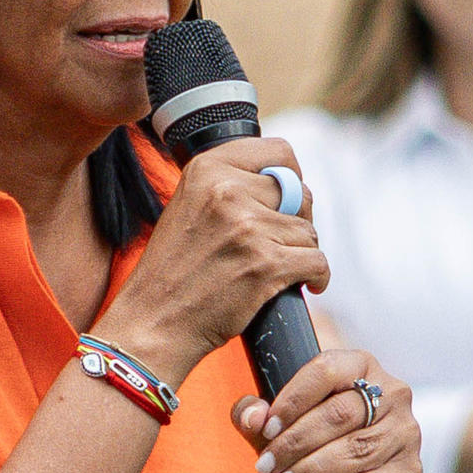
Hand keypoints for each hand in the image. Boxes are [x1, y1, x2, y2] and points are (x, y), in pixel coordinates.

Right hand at [97, 137, 327, 384]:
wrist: (154, 321)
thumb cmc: (173, 270)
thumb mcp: (188, 206)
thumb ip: (228, 185)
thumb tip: (283, 181)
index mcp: (207, 169)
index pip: (278, 151)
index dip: (290, 175)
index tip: (287, 197)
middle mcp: (226, 191)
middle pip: (300, 192)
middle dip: (298, 219)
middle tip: (281, 241)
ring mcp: (247, 228)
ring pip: (309, 232)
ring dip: (302, 253)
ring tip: (280, 268)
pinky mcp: (265, 264)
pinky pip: (317, 262)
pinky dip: (318, 278)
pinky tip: (306, 286)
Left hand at [232, 350, 421, 472]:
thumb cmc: (308, 448)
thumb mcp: (275, 428)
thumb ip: (253, 414)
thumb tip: (252, 416)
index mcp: (361, 366)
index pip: (326, 371)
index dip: (292, 400)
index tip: (266, 428)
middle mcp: (393, 393)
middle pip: (340, 414)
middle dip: (296, 442)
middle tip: (266, 465)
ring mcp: (407, 434)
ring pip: (355, 451)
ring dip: (311, 471)